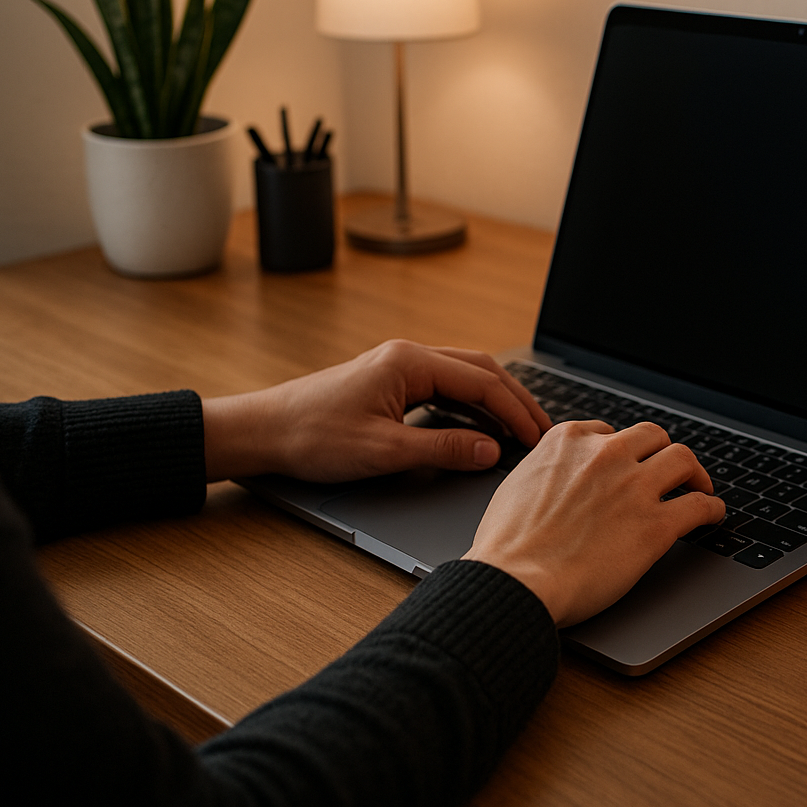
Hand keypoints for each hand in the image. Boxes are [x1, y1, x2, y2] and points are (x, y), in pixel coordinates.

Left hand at [202, 339, 550, 482]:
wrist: (264, 431)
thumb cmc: (312, 436)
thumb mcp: (382, 450)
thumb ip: (443, 449)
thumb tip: (491, 450)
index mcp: (409, 362)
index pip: (481, 382)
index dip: (515, 411)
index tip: (537, 438)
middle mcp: (408, 356)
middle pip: (481, 370)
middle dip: (515, 400)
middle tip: (543, 430)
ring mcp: (400, 367)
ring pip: (465, 377)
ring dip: (496, 402)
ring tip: (522, 430)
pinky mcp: (392, 383)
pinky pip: (446, 388)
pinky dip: (473, 406)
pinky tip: (483, 427)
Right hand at [464, 420, 723, 626]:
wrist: (514, 580)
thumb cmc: (507, 546)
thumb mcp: (518, 485)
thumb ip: (546, 472)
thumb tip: (556, 480)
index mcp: (570, 441)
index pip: (610, 432)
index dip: (624, 452)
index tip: (629, 465)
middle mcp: (606, 455)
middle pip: (653, 437)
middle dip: (662, 453)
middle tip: (670, 473)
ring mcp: (634, 487)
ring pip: (683, 460)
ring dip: (695, 474)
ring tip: (699, 487)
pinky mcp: (655, 525)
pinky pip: (699, 506)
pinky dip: (711, 509)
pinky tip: (712, 516)